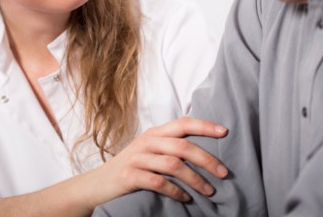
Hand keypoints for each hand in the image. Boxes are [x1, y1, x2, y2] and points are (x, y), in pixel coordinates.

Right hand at [94, 117, 227, 203]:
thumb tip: (203, 151)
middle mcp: (147, 141)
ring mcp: (137, 158)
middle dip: (206, 158)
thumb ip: (169, 147)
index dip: (204, 125)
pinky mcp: (129, 176)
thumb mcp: (149, 151)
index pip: (183, 123)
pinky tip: (186, 198)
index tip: (225, 131)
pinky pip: (159, 183)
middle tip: (224, 172)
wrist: (98, 185)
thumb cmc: (131, 167)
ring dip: (195, 179)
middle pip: (182, 145)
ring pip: (173, 165)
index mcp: (154, 133)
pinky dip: (176, 191)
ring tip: (209, 191)